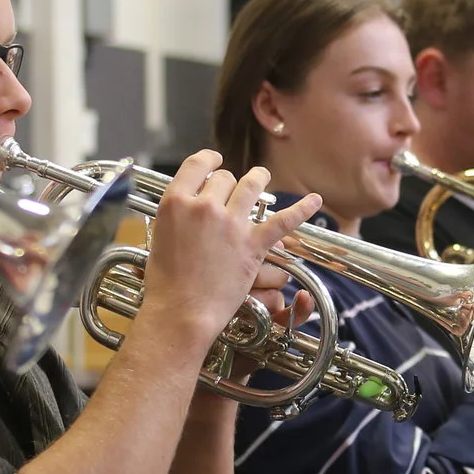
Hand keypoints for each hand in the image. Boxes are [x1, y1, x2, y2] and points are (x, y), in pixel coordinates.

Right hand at [141, 149, 322, 350]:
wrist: (179, 312)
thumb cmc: (165, 283)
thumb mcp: (158, 237)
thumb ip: (174, 215)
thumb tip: (185, 204)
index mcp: (175, 202)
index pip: (196, 165)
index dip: (209, 160)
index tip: (215, 161)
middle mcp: (203, 207)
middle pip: (225, 178)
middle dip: (230, 183)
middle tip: (233, 191)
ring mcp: (230, 224)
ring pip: (252, 186)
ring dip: (259, 179)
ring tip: (263, 178)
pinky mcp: (252, 244)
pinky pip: (283, 221)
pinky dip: (302, 209)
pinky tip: (315, 201)